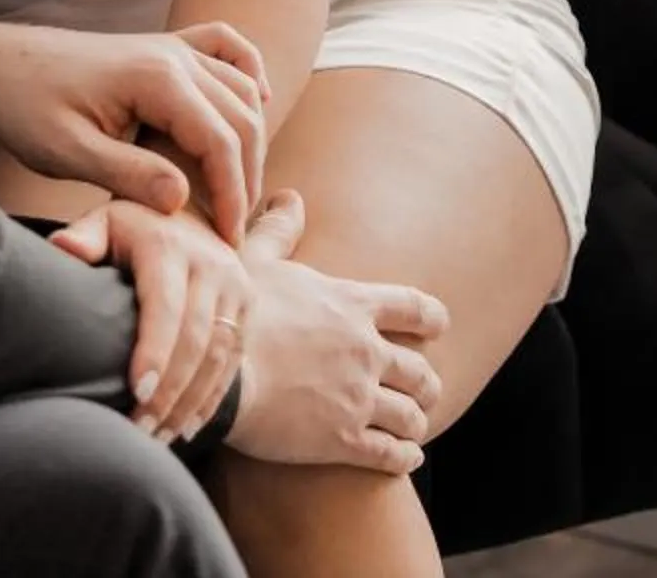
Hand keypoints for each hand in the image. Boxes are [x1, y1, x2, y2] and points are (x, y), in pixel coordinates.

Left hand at [0, 20, 268, 238]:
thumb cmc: (25, 110)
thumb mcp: (67, 153)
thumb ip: (126, 174)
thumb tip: (183, 198)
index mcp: (156, 78)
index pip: (219, 140)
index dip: (232, 194)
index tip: (228, 240)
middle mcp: (174, 55)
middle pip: (241, 117)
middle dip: (247, 176)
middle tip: (235, 228)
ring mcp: (172, 46)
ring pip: (241, 88)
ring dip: (250, 137)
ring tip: (239, 191)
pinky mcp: (164, 46)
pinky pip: (225, 45)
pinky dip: (248, 68)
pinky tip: (258, 97)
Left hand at [52, 200, 253, 442]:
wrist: (186, 210)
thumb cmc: (130, 227)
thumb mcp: (105, 221)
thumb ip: (84, 236)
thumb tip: (61, 247)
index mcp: (170, 246)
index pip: (165, 306)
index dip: (154, 351)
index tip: (136, 392)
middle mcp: (211, 263)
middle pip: (196, 339)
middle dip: (169, 391)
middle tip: (140, 430)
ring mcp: (236, 285)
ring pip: (219, 355)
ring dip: (190, 402)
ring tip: (159, 437)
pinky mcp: (247, 304)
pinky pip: (234, 359)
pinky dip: (213, 397)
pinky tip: (188, 427)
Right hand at [225, 192, 448, 473]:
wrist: (217, 373)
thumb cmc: (231, 314)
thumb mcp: (253, 261)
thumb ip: (277, 230)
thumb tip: (289, 198)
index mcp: (351, 305)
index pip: (413, 307)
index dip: (431, 318)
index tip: (439, 326)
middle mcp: (365, 350)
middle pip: (419, 369)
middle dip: (427, 383)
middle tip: (425, 391)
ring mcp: (358, 396)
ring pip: (410, 413)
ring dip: (416, 422)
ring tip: (414, 429)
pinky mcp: (343, 439)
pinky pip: (390, 453)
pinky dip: (404, 457)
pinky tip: (406, 458)